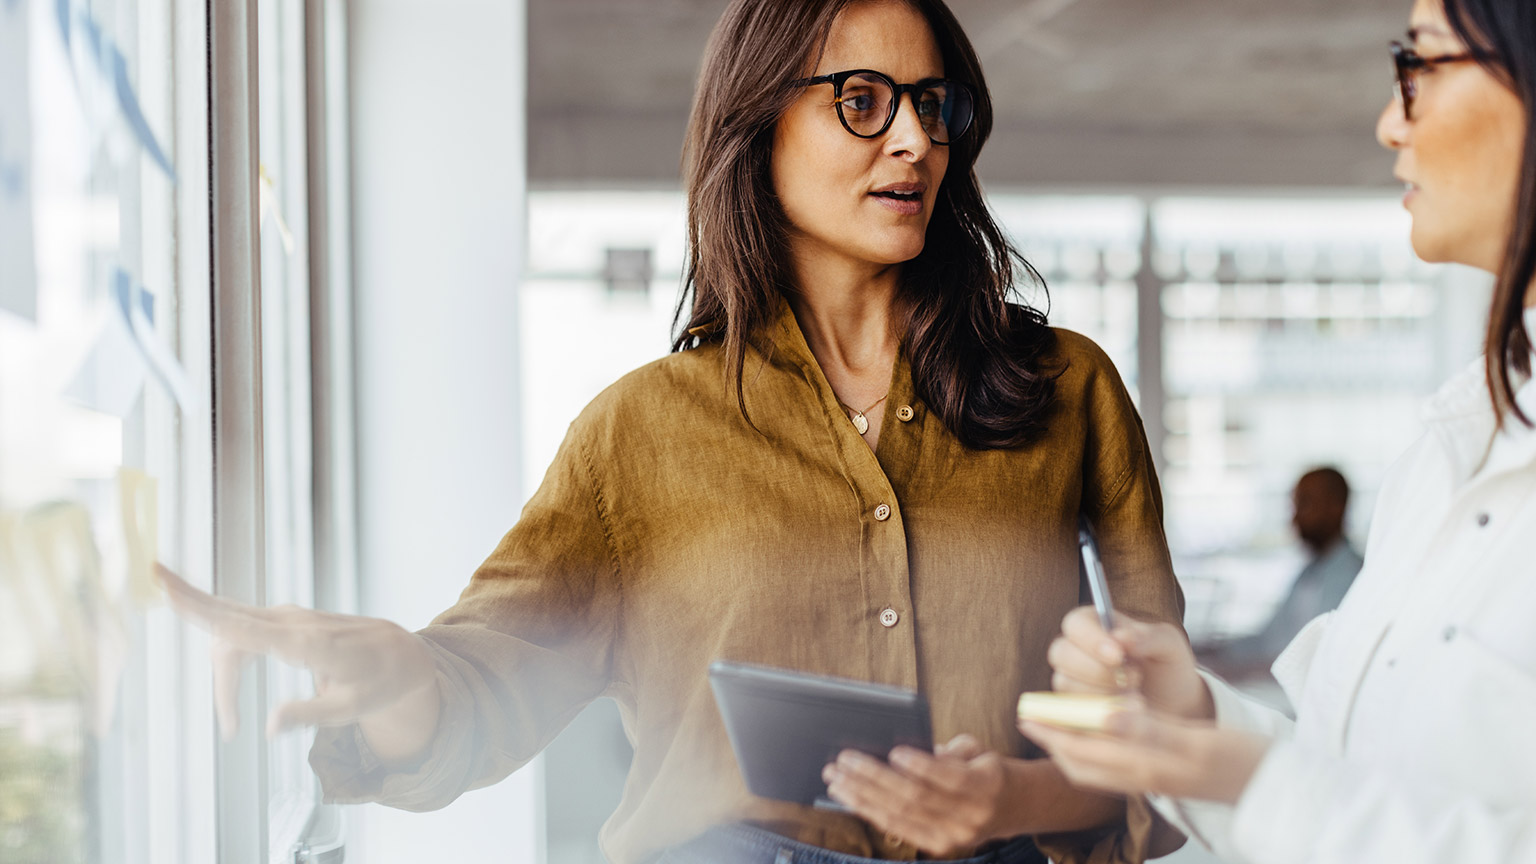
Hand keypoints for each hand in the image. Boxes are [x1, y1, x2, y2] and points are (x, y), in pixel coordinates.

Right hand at [156, 563, 439, 753]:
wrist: (400, 653)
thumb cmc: (379, 682)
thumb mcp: (352, 708)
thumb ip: (309, 714)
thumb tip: (267, 727)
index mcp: (306, 642)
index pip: (243, 626)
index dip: (202, 608)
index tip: (168, 589)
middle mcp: (293, 623)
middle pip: (228, 623)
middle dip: (196, 618)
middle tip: (192, 650)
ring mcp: (288, 619)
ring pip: (233, 632)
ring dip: (225, 677)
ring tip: (233, 723)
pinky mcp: (285, 623)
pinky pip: (244, 632)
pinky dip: (231, 659)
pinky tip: (226, 680)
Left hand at [822, 735, 1008, 856]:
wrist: (1014, 807)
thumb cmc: (987, 769)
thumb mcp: (978, 751)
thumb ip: (949, 751)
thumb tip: (909, 751)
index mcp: (986, 787)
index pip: (950, 779)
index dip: (921, 766)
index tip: (895, 751)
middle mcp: (970, 818)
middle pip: (916, 799)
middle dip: (875, 778)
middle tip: (845, 760)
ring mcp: (953, 837)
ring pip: (900, 816)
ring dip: (862, 796)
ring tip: (836, 778)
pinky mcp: (938, 847)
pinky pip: (897, 828)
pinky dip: (869, 811)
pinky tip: (849, 796)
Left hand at [1021, 707, 1269, 803]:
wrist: (1283, 788)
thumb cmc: (1245, 762)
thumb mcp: (1196, 741)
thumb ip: (1149, 729)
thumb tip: (1104, 715)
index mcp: (1145, 767)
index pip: (1081, 753)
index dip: (1051, 733)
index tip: (1026, 714)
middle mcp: (1145, 777)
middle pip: (1083, 764)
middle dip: (1054, 741)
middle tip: (1031, 716)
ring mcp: (1157, 779)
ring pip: (1099, 767)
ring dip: (1074, 746)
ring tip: (1057, 723)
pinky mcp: (1169, 775)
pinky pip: (1120, 766)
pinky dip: (1100, 749)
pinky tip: (1104, 732)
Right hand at [1049, 607, 1211, 720]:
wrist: (1175, 707)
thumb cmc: (1168, 668)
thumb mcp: (1169, 645)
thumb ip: (1149, 637)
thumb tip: (1121, 637)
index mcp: (1094, 624)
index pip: (1075, 623)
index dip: (1092, 639)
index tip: (1118, 655)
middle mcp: (1075, 649)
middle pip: (1061, 652)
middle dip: (1097, 670)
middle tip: (1133, 678)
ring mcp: (1070, 679)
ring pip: (1065, 683)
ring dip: (1102, 693)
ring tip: (1136, 696)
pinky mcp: (1071, 707)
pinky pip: (1071, 710)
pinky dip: (1099, 713)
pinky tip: (1125, 712)